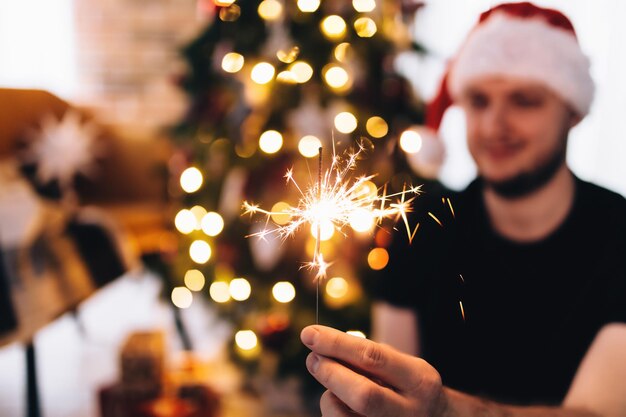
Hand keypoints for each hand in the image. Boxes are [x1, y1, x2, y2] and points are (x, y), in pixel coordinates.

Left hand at [301, 325, 446, 416]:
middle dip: (331, 373)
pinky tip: (344, 404)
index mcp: (419, 380)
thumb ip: (366, 357)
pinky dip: (334, 411)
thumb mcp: (399, 365)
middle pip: (363, 395)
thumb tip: (322, 347)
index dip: (337, 344)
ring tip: (335, 385)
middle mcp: (410, 411)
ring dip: (330, 396)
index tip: (310, 334)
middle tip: (312, 359)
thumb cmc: (406, 387)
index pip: (373, 358)